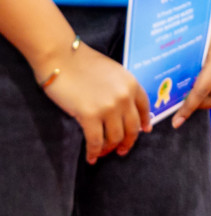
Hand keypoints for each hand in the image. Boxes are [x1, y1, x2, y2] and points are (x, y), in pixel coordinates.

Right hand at [39, 42, 150, 163]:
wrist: (62, 58)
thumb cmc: (83, 63)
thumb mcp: (113, 72)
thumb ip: (121, 88)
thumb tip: (123, 107)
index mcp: (131, 84)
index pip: (144, 108)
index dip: (144, 122)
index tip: (143, 132)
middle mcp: (124, 97)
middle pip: (132, 127)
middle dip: (128, 142)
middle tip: (122, 150)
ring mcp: (108, 107)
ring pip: (115, 137)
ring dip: (109, 148)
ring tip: (103, 153)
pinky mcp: (89, 115)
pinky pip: (96, 141)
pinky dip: (94, 152)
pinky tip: (91, 157)